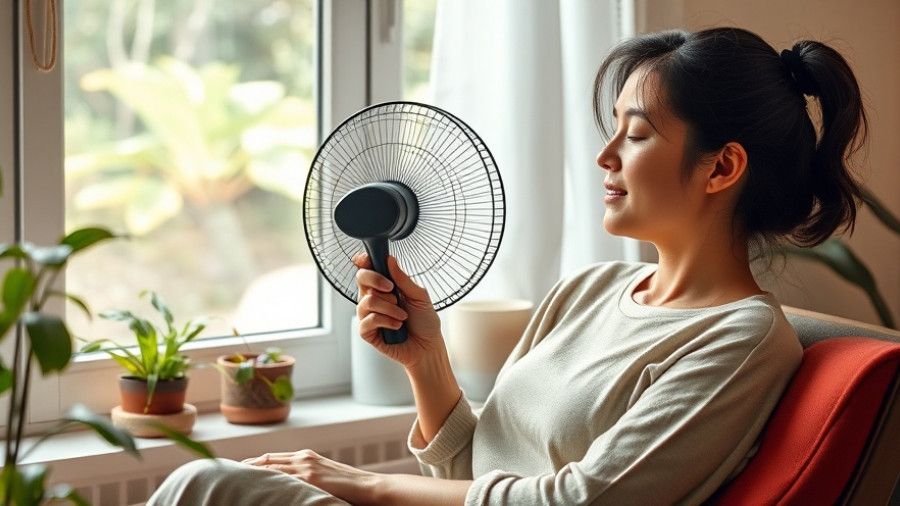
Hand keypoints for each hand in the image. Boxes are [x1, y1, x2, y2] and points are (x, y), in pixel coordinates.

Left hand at [242, 450, 379, 504]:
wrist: (369, 487)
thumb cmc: (350, 487)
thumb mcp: (325, 478)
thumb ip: (309, 478)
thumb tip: (294, 487)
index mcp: (307, 457)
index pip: (274, 458)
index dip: (255, 463)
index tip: (240, 468)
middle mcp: (304, 458)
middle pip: (267, 460)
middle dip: (247, 465)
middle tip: (229, 472)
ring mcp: (306, 467)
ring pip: (270, 466)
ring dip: (251, 470)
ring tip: (234, 476)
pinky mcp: (310, 477)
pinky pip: (281, 476)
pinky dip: (266, 477)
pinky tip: (253, 482)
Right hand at [353, 253, 444, 368]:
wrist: (428, 348)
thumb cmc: (425, 322)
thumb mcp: (420, 296)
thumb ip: (403, 279)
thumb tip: (390, 260)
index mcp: (384, 287)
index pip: (367, 269)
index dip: (364, 261)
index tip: (368, 259)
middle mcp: (373, 298)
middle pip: (361, 278)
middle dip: (378, 281)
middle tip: (393, 290)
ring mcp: (368, 315)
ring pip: (368, 301)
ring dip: (389, 308)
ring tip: (403, 316)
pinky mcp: (367, 332)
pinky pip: (369, 320)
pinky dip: (386, 321)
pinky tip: (397, 326)